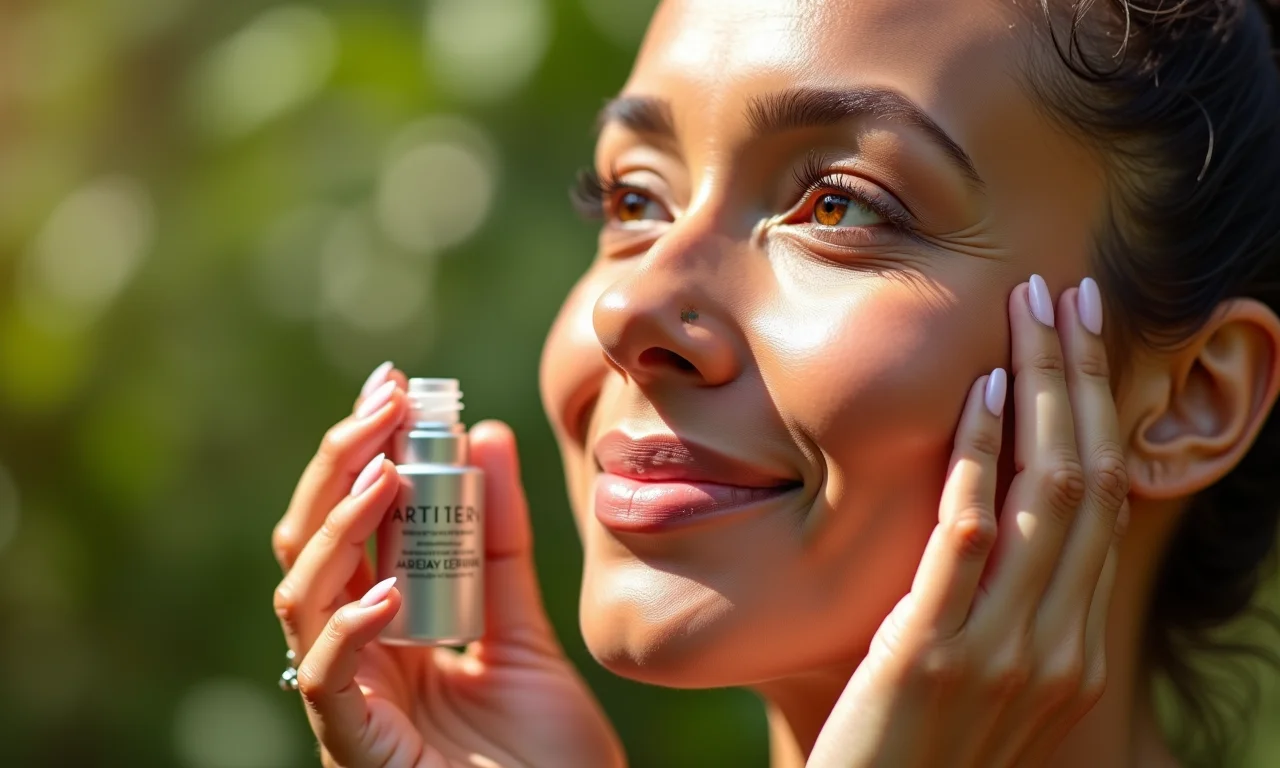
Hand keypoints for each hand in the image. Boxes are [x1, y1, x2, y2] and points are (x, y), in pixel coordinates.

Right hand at [271, 365, 623, 767]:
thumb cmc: (544, 753)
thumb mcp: (523, 630)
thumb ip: (500, 544)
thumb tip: (488, 435)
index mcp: (385, 624)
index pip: (353, 523)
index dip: (363, 452)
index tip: (394, 387)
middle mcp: (355, 654)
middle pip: (312, 545)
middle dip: (339, 465)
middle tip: (382, 401)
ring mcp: (349, 702)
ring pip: (302, 599)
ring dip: (340, 526)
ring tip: (386, 473)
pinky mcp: (356, 749)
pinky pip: (325, 682)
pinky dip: (348, 630)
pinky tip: (389, 591)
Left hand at [809, 276, 1129, 766]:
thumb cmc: (911, 749)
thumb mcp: (974, 674)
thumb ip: (991, 605)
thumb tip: (981, 509)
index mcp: (1072, 647)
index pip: (1104, 504)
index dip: (1100, 412)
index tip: (1084, 338)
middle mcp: (1057, 644)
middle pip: (1090, 479)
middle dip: (1083, 377)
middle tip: (1067, 295)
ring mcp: (1002, 650)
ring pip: (1047, 491)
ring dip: (1043, 388)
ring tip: (1031, 310)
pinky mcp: (931, 653)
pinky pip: (969, 534)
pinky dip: (979, 454)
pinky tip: (979, 391)